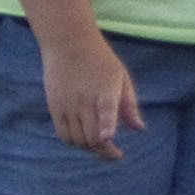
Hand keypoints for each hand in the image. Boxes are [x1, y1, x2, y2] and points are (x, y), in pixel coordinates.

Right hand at [38, 27, 139, 157]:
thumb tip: (139, 128)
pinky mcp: (54, 107)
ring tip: (99, 145)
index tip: (108, 137)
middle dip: (105, 150)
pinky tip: (83, 138)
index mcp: (105, 90)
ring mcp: (67, 105)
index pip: (106, 110)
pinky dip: (74, 142)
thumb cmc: (100, 60)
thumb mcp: (121, 77)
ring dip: (90, 147)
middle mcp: (84, 100)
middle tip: (114, 152)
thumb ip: (130, 105)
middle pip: (92, 137)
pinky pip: (63, 135)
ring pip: (78, 140)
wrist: (68, 42)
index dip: (106, 126)